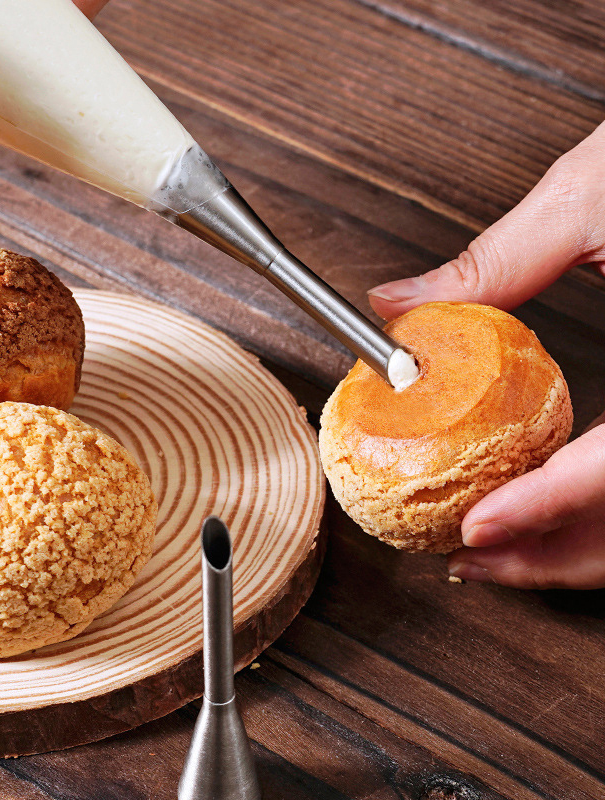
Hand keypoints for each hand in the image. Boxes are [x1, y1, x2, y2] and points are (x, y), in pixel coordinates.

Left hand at [366, 122, 604, 589]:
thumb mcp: (593, 198)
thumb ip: (496, 263)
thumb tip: (398, 304)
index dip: (544, 508)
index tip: (474, 531)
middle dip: (551, 557)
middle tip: (470, 558)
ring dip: (574, 548)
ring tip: (498, 546)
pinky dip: (599, 512)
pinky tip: (550, 505)